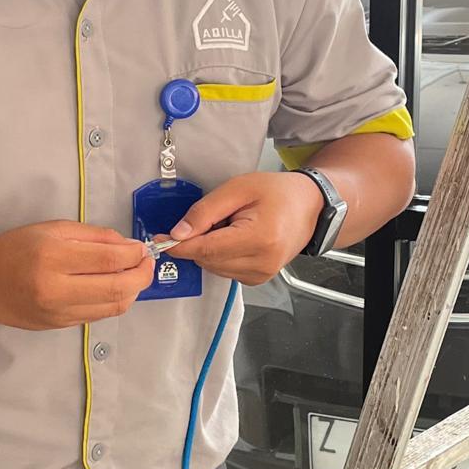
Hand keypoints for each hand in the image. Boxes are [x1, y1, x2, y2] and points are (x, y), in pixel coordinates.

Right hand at [0, 221, 154, 329]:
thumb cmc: (14, 248)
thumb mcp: (52, 229)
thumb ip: (92, 236)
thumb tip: (128, 246)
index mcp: (53, 257)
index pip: (108, 258)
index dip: (134, 254)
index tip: (142, 247)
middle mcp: (57, 289)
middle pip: (118, 288)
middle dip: (142, 275)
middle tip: (148, 263)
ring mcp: (59, 313)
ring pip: (113, 307)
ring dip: (132, 291)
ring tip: (133, 274)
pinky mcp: (60, 326)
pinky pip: (98, 315)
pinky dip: (114, 300)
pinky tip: (113, 286)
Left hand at [162, 173, 324, 285]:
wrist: (310, 206)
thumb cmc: (276, 192)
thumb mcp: (238, 189)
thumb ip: (205, 211)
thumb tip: (178, 233)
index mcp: (259, 239)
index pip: (206, 250)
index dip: (179, 246)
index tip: (158, 239)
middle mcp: (261, 264)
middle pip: (207, 260)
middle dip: (197, 241)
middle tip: (213, 217)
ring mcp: (261, 276)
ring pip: (213, 267)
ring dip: (209, 248)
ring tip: (230, 225)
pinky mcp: (257, 280)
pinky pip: (224, 270)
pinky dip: (220, 255)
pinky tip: (234, 237)